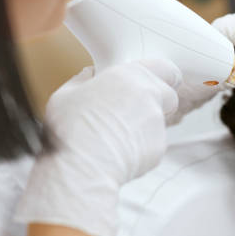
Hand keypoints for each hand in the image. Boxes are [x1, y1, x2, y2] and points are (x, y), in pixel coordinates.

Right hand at [14, 58, 180, 235]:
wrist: (84, 167)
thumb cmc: (71, 129)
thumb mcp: (64, 96)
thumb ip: (80, 80)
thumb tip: (87, 75)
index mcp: (128, 76)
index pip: (164, 68)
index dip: (162, 76)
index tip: (155, 82)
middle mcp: (149, 96)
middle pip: (170, 95)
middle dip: (159, 101)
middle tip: (136, 110)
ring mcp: (157, 122)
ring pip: (161, 121)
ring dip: (147, 125)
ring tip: (120, 136)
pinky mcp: (159, 146)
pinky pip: (155, 143)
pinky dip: (143, 146)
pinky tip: (121, 152)